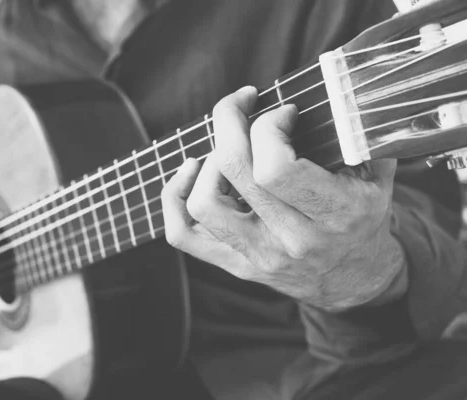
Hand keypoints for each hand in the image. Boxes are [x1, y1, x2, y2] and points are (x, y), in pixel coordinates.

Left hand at [161, 86, 406, 311]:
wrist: (353, 281)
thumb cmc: (363, 219)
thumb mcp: (378, 177)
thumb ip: (359, 135)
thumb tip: (336, 89)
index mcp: (334, 214)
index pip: (276, 166)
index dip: (268, 126)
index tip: (282, 113)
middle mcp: (292, 239)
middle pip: (234, 170)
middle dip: (230, 121)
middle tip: (243, 104)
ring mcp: (259, 255)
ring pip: (204, 203)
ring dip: (206, 161)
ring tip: (225, 146)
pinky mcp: (235, 263)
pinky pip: (183, 234)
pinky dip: (175, 195)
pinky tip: (191, 170)